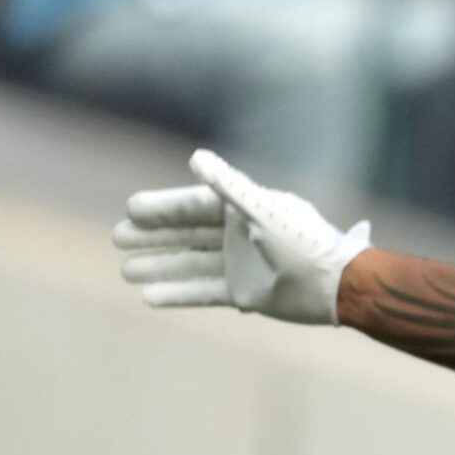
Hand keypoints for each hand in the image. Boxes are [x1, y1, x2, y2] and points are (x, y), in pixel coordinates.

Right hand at [113, 150, 368, 324]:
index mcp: (242, 211)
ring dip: (160, 266)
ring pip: (190, 264)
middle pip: (186, 234)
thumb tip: (195, 158)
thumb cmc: (304, 243)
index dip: (163, 208)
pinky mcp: (244, 293)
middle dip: (153, 236)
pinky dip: (179, 294)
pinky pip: (203, 292)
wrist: (338, 286)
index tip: (130, 209)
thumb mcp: (264, 211)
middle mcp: (237, 235)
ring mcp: (239, 265)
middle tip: (116, 238)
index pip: (193, 206)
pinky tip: (150, 296)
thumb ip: (229, 187)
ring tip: (125, 270)